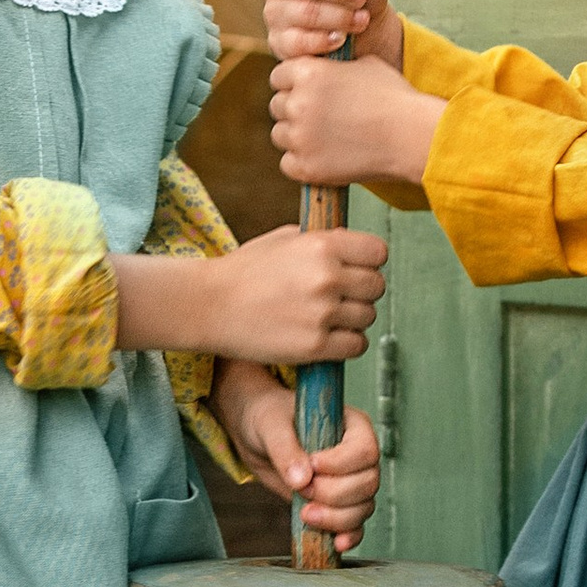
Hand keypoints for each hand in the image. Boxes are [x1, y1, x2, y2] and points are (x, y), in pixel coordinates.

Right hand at [208, 222, 385, 363]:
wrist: (207, 305)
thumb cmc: (244, 270)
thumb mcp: (285, 240)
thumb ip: (325, 241)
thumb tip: (358, 250)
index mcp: (322, 246)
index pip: (378, 252)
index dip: (368, 261)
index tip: (355, 268)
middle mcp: (327, 278)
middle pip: (377, 286)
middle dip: (361, 291)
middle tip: (338, 295)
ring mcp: (322, 314)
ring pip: (368, 317)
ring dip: (352, 318)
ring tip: (325, 316)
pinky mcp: (314, 346)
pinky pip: (356, 345)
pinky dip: (346, 343)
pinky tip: (325, 335)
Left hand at [215, 369, 381, 553]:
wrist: (258, 435)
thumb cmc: (270, 418)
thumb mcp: (272, 426)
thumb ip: (286, 449)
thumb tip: (301, 479)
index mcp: (353, 426)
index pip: (365, 450)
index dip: (341, 464)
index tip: (312, 465)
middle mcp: (357, 456)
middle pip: (368, 483)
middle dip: (335, 494)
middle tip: (303, 489)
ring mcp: (350, 481)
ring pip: (363, 507)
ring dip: (337, 517)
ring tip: (306, 513)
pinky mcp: (337, 504)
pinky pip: (355, 524)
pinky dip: (348, 535)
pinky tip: (336, 542)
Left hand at [270, 54, 444, 192]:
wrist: (411, 136)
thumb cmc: (394, 98)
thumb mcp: (365, 65)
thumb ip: (334, 67)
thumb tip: (324, 67)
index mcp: (308, 72)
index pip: (279, 76)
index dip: (293, 84)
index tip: (308, 93)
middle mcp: (297, 102)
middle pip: (277, 106)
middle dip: (294, 110)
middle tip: (320, 118)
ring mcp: (299, 137)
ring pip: (280, 135)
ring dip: (296, 136)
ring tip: (324, 138)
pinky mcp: (305, 166)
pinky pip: (288, 164)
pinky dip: (302, 162)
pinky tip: (324, 157)